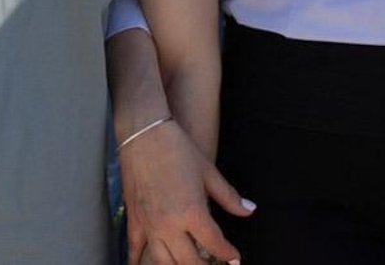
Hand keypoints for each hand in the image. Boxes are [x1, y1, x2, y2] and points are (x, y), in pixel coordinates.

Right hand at [120, 118, 253, 264]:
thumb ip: (229, 197)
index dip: (228, 254)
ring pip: (164, 263)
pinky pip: (134, 250)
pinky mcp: (134, 220)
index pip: (215, 244)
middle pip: (190, 261)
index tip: (235, 259)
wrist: (145, 133)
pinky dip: (138, 263)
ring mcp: (149, 225)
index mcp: (192, 212)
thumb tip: (250, 210)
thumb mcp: (208, 172)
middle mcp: (170, 224)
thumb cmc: (178, 149)